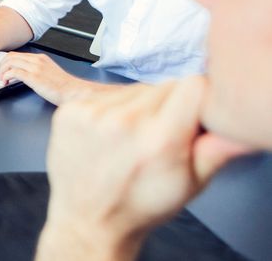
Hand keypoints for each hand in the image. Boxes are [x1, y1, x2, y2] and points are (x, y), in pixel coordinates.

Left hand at [0, 52, 97, 105]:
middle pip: (11, 56)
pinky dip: (6, 76)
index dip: (7, 62)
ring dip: (2, 71)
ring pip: (10, 62)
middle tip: (0, 75)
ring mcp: (35, 68)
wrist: (73, 92)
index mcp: (41, 58)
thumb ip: (38, 70)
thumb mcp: (49, 73)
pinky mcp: (34, 77)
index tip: (4, 69)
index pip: (18, 54)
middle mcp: (37, 60)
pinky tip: (6, 82)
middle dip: (1, 65)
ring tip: (3, 79)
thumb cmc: (64, 87)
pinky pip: (13, 72)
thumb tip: (25, 74)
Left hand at [37, 77, 252, 259]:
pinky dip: (111, 109)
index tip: (192, 117)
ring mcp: (92, 114)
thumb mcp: (190, 184)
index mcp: (159, 139)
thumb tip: (236, 129)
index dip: (197, 100)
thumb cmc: (140, 204)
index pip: (192, 86)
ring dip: (139, 106)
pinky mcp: (69, 111)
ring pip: (134, 89)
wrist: (90, 219)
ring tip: (132, 138)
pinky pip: (103, 94)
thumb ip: (216, 150)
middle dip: (169, 106)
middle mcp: (124, 122)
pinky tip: (109, 135)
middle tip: (160, 136)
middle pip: (163, 86)